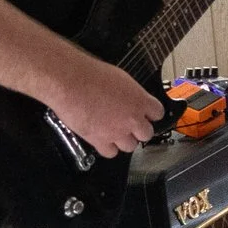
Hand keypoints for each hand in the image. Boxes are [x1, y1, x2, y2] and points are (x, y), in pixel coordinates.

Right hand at [47, 55, 163, 156]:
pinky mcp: (99, 140)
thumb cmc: (90, 74)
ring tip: (114, 132)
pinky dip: (107, 148)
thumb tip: (130, 98)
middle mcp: (132, 119)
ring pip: (130, 146)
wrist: (70, 81)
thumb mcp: (120, 78)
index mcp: (140, 100)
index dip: (150, 114)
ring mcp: (116, 131)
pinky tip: (102, 139)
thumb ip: (130, 93)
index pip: (157, 113)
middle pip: (146, 133)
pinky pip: (110, 153)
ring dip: (124, 140)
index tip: (146, 114)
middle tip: (130, 125)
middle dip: (139, 130)